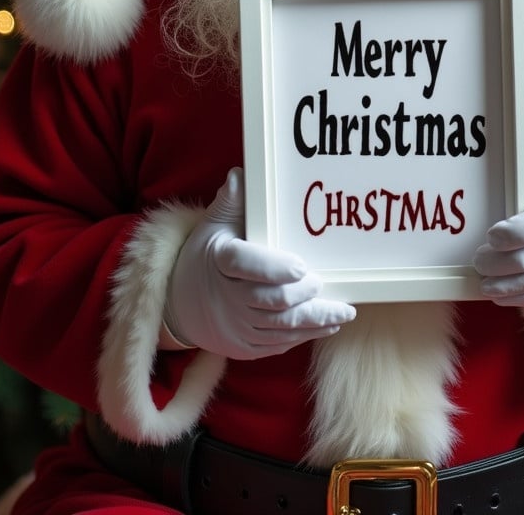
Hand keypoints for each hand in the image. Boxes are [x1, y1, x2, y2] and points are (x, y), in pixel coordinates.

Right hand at [165, 168, 355, 357]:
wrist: (179, 305)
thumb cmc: (205, 257)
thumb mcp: (212, 226)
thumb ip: (231, 202)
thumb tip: (241, 174)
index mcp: (222, 263)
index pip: (246, 265)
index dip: (274, 268)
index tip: (302, 266)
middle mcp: (229, 299)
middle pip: (270, 301)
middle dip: (301, 295)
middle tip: (322, 283)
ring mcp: (237, 327)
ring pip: (280, 327)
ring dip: (315, 320)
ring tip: (344, 311)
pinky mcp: (246, 348)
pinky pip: (279, 344)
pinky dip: (304, 335)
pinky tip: (328, 325)